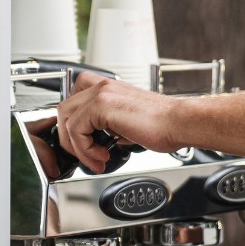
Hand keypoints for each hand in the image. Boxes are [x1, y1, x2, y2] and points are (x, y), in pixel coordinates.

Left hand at [55, 72, 180, 172]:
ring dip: (76, 146)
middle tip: (85, 155)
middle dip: (69, 138)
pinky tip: (101, 156)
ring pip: (66, 118)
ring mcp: (101, 93)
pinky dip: (84, 148)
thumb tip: (99, 142)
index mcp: (109, 88)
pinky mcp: (102, 104)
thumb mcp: (128, 123)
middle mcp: (103, 86)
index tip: (86, 147)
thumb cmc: (163, 124)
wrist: (179, 123)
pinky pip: (76, 129)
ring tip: (95, 159)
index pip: (75, 103)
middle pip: (65, 109)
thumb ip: (110, 127)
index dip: (74, 128)